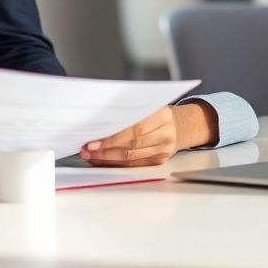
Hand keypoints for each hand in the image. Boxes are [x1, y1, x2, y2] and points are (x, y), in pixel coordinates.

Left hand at [78, 102, 216, 165]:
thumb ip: (127, 110)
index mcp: (163, 115)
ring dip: (107, 158)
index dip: (112, 137)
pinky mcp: (159, 161)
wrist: (180, 124)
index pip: (134, 129)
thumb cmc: (157, 111)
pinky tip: (102, 160)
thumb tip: (97, 119)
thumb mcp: (147, 103)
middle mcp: (165, 134)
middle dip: (105, 149)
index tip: (92, 140)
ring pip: (131, 158)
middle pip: (131, 145)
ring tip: (90, 155)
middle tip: (86, 149)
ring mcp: (163, 150)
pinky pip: (133, 164)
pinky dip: (115, 163)